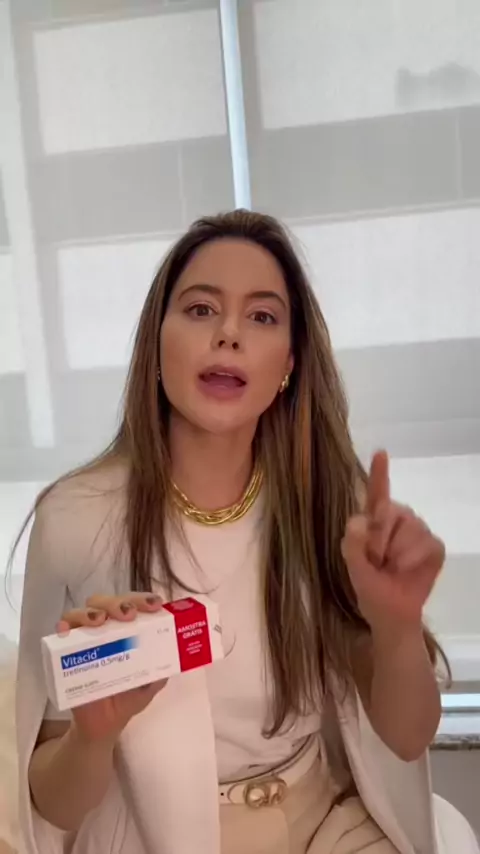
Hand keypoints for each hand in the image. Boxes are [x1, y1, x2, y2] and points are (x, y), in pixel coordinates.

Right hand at [57, 593, 166, 744]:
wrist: (104, 725)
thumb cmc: (128, 696)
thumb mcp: (151, 683)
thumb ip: (162, 668)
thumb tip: (177, 655)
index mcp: (128, 630)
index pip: (135, 605)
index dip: (144, 600)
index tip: (155, 604)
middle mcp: (106, 628)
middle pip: (109, 602)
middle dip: (120, 603)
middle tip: (129, 614)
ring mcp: (85, 638)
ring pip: (84, 611)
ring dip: (92, 611)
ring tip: (100, 620)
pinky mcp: (66, 652)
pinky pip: (62, 633)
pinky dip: (64, 626)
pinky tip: (67, 630)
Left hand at [341, 451, 444, 632]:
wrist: (392, 614)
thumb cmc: (370, 589)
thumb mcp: (354, 569)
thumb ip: (352, 545)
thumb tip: (360, 519)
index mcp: (373, 520)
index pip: (377, 492)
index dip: (380, 472)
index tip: (381, 452)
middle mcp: (397, 518)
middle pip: (391, 511)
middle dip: (380, 540)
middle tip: (376, 561)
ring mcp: (418, 530)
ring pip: (410, 528)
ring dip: (396, 554)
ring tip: (390, 568)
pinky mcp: (434, 545)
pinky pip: (426, 544)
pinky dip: (413, 561)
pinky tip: (406, 571)